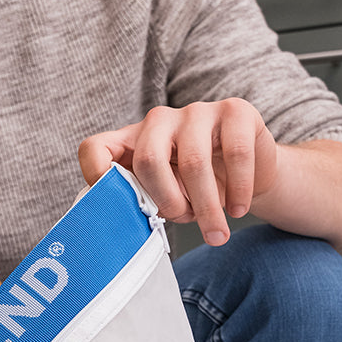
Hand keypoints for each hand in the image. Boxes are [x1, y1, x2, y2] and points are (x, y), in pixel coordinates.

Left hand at [78, 99, 278, 245]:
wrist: (247, 176)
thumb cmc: (194, 191)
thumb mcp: (162, 198)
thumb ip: (141, 202)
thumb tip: (126, 227)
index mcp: (130, 142)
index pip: (94, 149)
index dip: (96, 176)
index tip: (115, 207)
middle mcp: (158, 121)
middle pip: (149, 160)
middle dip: (167, 201)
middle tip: (184, 220)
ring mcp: (196, 112)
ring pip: (194, 162)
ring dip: (206, 206)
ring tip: (216, 231)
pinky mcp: (235, 110)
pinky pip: (234, 154)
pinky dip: (238, 189)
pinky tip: (238, 209)